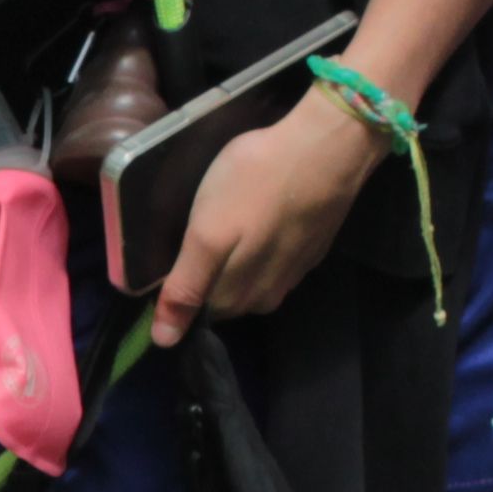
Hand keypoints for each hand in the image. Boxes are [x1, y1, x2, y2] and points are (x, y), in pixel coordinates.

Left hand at [152, 95, 387, 343]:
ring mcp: (293, 273)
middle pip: (224, 296)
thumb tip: (164, 342)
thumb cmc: (256, 183)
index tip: (178, 249)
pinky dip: (263, 244)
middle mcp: (267, 295)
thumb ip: (186, 287)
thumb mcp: (207, 235)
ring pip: (250, 279)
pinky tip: (261, 215)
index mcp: (238, 296)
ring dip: (236, 259)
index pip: (197, 309)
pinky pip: (275, 259)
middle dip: (209, 273)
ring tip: (231, 219)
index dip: (181, 285)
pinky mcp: (310, 248)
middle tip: (202, 227)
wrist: (328, 149)